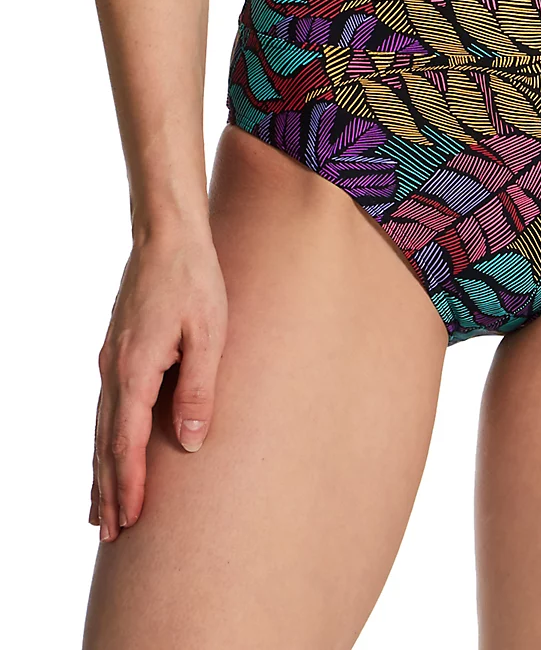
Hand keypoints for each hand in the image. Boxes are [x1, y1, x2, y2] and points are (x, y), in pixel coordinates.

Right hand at [91, 228, 227, 540]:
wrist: (167, 238)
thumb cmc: (195, 282)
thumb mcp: (209, 335)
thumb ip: (198, 389)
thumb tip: (190, 442)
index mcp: (135, 369)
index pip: (127, 442)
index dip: (128, 484)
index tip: (129, 522)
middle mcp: (113, 370)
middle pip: (105, 443)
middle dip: (108, 490)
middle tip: (108, 534)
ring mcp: (111, 361)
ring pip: (101, 428)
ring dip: (101, 470)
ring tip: (100, 509)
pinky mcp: (117, 351)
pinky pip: (106, 408)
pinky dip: (104, 440)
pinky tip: (108, 450)